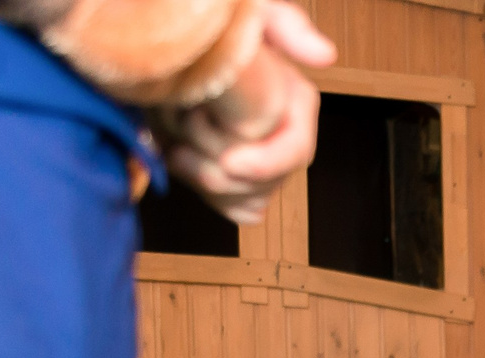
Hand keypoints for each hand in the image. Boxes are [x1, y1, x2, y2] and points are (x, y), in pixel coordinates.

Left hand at [164, 3, 334, 223]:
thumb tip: (326, 56)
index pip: (297, 151)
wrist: (158, 38)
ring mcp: (260, 159)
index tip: (229, 161)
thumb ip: (287, 25)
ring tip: (173, 144)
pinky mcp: (237, 176)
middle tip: (180, 141)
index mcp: (295, 103)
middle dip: (223, 171)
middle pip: (269, 183)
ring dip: (207, 180)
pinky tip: (181, 159)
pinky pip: (238, 211)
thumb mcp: (249, 12)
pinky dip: (210, 197)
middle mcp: (283, 134)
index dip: (266, 163)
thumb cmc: (207, 20)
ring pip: (251, 200)